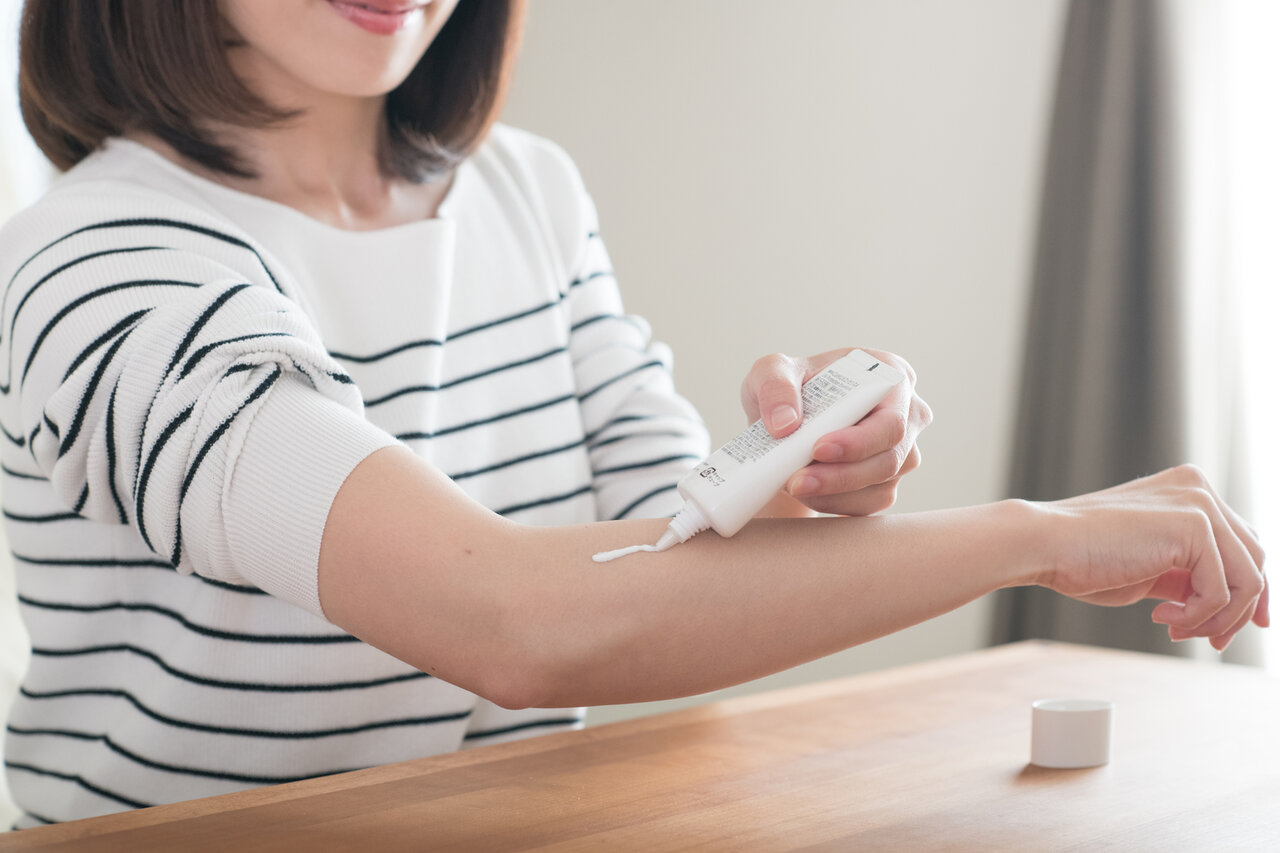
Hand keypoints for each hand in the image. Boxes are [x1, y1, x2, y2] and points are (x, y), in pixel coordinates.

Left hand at [740, 347, 931, 515]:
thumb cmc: (788, 387)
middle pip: (891, 459)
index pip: (891, 418)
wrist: (784, 424)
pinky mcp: (887, 481)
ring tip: (793, 484)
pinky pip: (870, 505)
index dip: (859, 441)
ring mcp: (902, 451)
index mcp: (891, 376)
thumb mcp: (771, 370)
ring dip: (834, 494)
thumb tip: (785, 423)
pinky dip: (835, 504)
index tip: (818, 449)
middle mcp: (907, 414)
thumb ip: (775, 385)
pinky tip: (808, 493)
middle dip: (841, 476)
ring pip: (882, 486)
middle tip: (797, 482)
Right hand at [1037, 465, 1268, 650]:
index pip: (1243, 544)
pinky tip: (1162, 617)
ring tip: (1177, 629)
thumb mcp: (1150, 568)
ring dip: (1216, 618)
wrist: (1045, 545)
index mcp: (1189, 491)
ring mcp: (1200, 504)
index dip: (1247, 592)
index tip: (1230, 627)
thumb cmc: (1083, 557)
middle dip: (1238, 611)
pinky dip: (1197, 616)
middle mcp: (1200, 489)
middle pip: (1254, 561)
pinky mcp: (1194, 525)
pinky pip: (1221, 589)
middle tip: (1208, 640)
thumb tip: (1227, 604)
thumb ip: (1188, 574)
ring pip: (1247, 579)